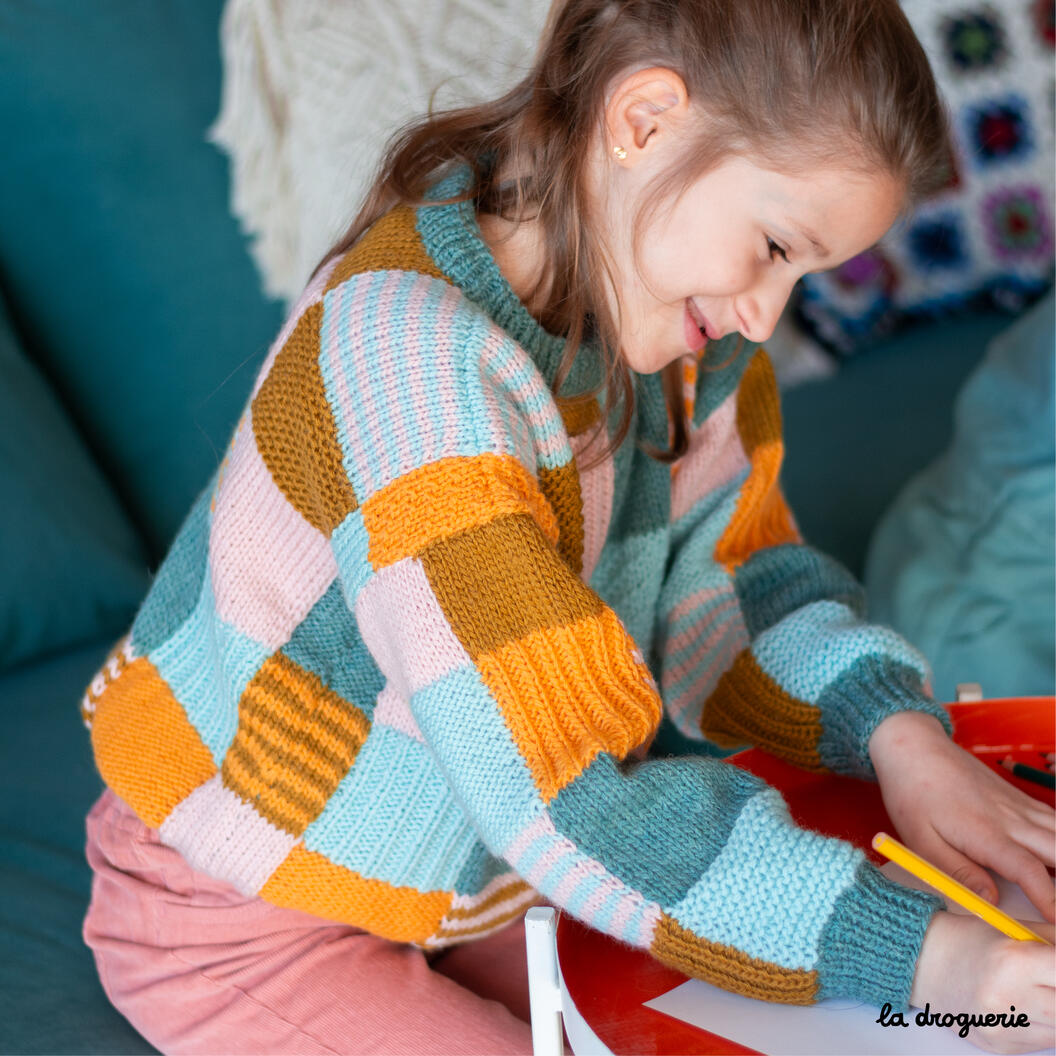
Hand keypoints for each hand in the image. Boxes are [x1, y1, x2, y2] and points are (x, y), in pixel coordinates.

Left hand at [869, 711, 1055, 922]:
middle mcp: (1011, 818)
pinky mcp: (1018, 798)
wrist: (912, 746)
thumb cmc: (912, 794)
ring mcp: (1018, 805)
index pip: (1029, 872)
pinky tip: (1054, 855)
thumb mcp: (921, 839)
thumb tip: (991, 902)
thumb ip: (957, 872)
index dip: (1050, 902)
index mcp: (986, 833)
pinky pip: (1053, 820)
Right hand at [910, 911, 1054, 1053]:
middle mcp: (1010, 999)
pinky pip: (1044, 1041)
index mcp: (1015, 962)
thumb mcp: (1017, 931)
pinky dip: (1043, 1025)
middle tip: (1052, 983)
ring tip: (1039, 992)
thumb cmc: (970, 941)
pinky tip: (1024, 1005)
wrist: (924, 963)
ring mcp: (1005, 1028)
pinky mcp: (1003, 1048)